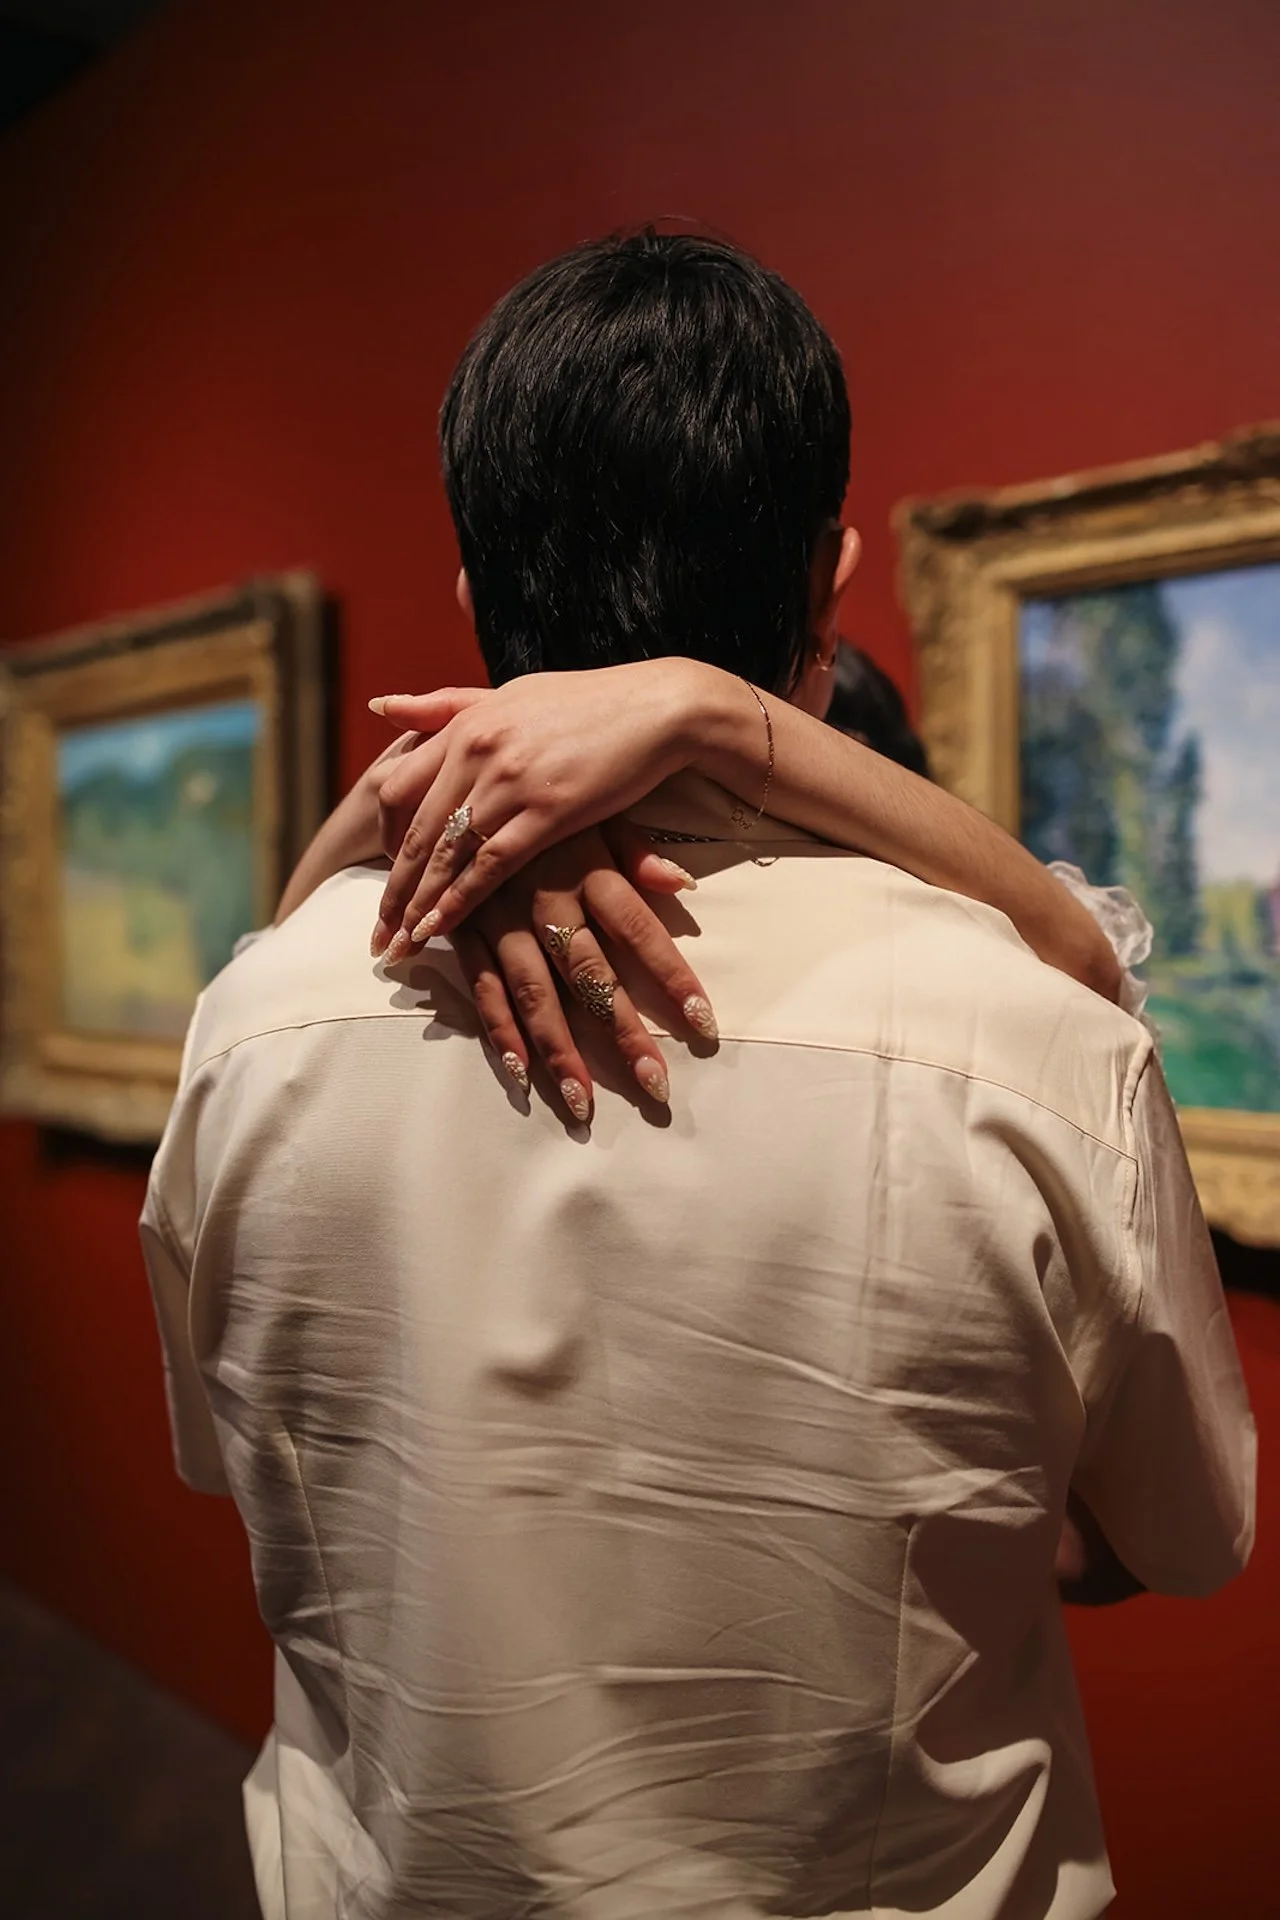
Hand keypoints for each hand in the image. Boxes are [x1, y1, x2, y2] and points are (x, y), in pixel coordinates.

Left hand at [366, 660, 713, 956]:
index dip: (385, 840)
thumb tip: (380, 706)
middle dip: (392, 891)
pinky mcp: (548, 810)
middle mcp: (477, 751)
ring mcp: (510, 781)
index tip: (384, 878)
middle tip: (376, 936)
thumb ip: (445, 706)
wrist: (659, 706)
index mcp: (465, 723)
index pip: (397, 788)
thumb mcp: (509, 695)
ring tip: (399, 947)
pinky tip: (440, 929)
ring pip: (446, 855)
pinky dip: (459, 901)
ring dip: (417, 907)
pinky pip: (489, 866)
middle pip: (414, 833)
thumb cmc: (590, 702)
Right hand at [449, 826, 717, 1119]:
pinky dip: (499, 1030)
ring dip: (559, 1051)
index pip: (638, 928)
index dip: (671, 976)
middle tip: (655, 1087)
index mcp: (585, 864)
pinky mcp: (464, 929)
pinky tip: (520, 1074)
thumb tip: (683, 883)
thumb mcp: (592, 807)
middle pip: (590, 973)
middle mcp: (544, 895)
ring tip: (582, 1103)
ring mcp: (499, 916)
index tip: (704, 1025)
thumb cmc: (545, 798)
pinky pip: (482, 986)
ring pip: (534, 992)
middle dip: (623, 1033)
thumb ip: (637, 849)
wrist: (456, 773)